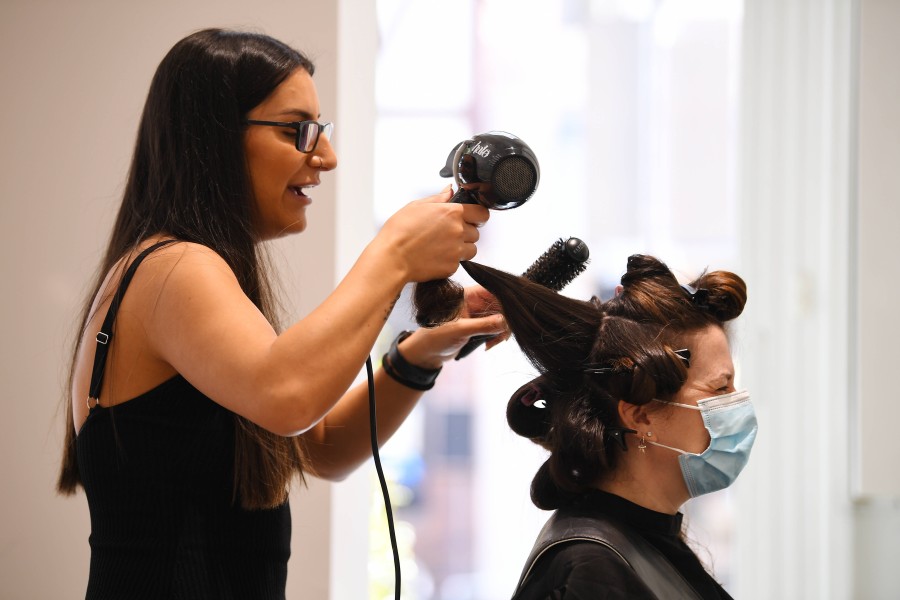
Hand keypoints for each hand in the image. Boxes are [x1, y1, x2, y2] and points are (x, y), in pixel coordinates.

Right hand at [376, 187, 490, 282]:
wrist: (392, 258)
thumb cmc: (399, 232)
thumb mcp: (416, 206)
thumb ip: (438, 199)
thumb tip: (449, 191)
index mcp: (452, 213)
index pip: (481, 213)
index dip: (477, 215)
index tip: (472, 218)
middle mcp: (458, 231)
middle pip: (476, 232)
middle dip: (465, 233)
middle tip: (447, 234)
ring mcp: (456, 250)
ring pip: (471, 249)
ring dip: (462, 248)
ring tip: (443, 247)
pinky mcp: (452, 267)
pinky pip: (459, 263)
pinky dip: (450, 261)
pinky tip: (435, 257)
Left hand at [397, 285, 509, 367]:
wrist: (427, 354)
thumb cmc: (435, 337)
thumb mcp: (460, 330)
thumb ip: (483, 326)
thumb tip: (504, 321)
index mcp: (466, 295)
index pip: (491, 290)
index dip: (504, 300)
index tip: (513, 313)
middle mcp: (473, 303)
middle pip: (499, 305)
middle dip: (505, 320)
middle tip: (504, 334)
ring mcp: (476, 315)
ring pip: (499, 318)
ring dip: (501, 330)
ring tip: (494, 342)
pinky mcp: (478, 327)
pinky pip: (494, 328)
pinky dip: (496, 336)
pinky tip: (489, 345)